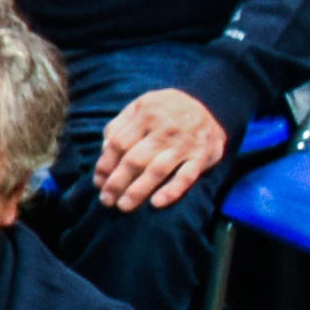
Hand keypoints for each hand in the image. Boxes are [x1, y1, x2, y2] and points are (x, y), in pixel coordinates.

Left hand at [90, 82, 230, 214]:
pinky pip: (186, 177)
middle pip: (134, 160)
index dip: (106, 164)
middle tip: (106, 200)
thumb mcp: (142, 106)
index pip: (119, 144)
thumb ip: (121, 125)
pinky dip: (172, 190)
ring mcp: (185, 144)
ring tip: (123, 206)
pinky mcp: (202, 156)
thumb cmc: (166, 110)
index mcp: (145, 114)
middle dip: (117, 182)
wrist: (211, 103)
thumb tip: (103, 150)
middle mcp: (164, 129)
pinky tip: (156, 203)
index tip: (98, 182)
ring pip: (157, 170)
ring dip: (138, 190)